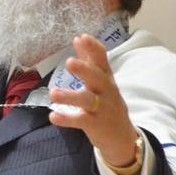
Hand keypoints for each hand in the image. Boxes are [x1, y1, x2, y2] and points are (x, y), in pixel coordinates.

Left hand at [48, 34, 138, 168]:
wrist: (122, 137)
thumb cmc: (107, 103)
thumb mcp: (102, 81)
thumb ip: (90, 61)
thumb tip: (79, 38)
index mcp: (106, 79)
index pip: (102, 61)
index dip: (93, 49)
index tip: (82, 37)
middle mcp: (106, 92)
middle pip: (97, 79)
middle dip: (85, 70)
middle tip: (69, 62)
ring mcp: (101, 108)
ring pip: (87, 101)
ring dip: (70, 96)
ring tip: (53, 94)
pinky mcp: (95, 125)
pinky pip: (80, 121)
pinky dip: (66, 119)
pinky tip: (53, 116)